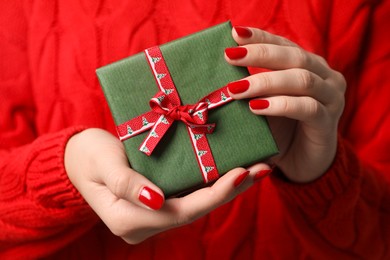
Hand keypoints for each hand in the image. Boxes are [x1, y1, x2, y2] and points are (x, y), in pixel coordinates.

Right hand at [65, 128, 270, 243]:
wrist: (78, 158)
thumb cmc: (88, 156)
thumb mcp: (104, 165)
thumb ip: (128, 184)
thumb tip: (157, 200)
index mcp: (128, 220)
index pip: (181, 212)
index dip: (214, 194)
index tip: (241, 173)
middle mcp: (144, 224)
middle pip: (196, 210)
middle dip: (230, 191)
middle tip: (261, 169)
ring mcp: (152, 216)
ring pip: (196, 204)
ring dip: (226, 188)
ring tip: (255, 169)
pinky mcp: (158, 203)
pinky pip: (190, 196)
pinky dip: (211, 185)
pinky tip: (232, 172)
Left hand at [225, 26, 345, 182]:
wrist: (302, 164)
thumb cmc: (280, 130)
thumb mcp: (264, 103)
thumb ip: (252, 88)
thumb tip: (217, 75)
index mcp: (310, 66)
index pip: (285, 45)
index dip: (261, 38)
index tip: (235, 34)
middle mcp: (325, 77)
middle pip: (294, 57)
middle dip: (260, 54)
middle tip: (230, 57)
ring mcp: (331, 98)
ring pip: (301, 79)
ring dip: (266, 81)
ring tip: (236, 88)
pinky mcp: (328, 123)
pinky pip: (306, 108)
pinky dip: (280, 105)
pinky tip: (257, 107)